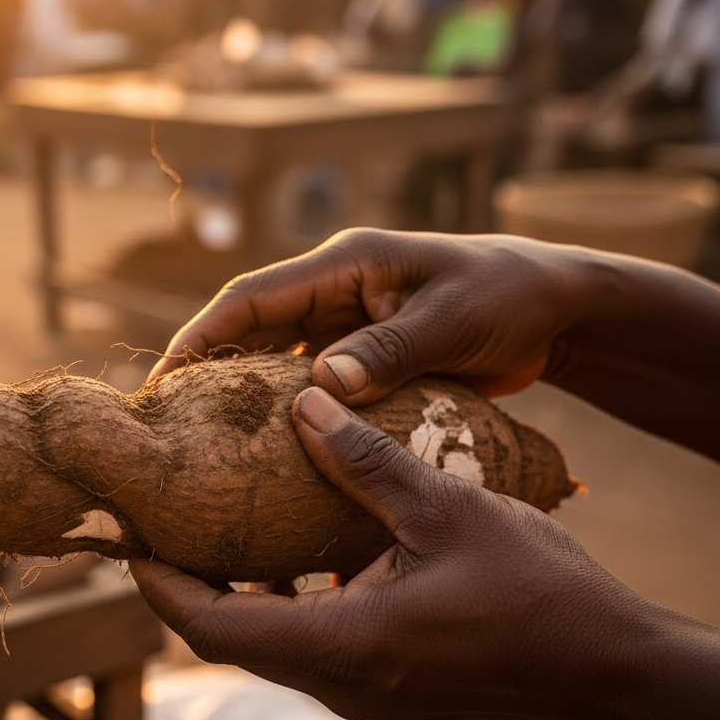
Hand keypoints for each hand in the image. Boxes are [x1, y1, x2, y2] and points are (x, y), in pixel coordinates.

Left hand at [130, 387, 638, 719]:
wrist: (606, 669)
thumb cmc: (535, 590)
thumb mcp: (446, 508)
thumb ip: (366, 460)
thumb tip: (304, 404)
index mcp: (340, 644)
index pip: (211, 626)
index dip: (159, 587)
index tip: (130, 541)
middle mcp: (339, 681)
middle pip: (230, 639)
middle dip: (189, 586)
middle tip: (167, 524)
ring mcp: (364, 691)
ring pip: (270, 645)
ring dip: (240, 592)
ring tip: (223, 525)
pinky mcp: (388, 685)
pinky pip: (312, 646)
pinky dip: (289, 602)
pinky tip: (303, 549)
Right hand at [150, 228, 719, 489]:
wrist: (554, 309)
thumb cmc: (508, 297)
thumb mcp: (453, 320)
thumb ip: (391, 348)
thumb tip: (323, 382)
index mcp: (348, 263)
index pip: (254, 296)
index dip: (204, 334)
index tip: (165, 378)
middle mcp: (338, 291)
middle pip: (255, 331)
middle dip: (213, 372)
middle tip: (173, 427)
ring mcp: (351, 324)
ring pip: (281, 362)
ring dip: (251, 400)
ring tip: (212, 450)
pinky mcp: (369, 355)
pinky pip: (318, 385)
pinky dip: (297, 415)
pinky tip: (280, 456)